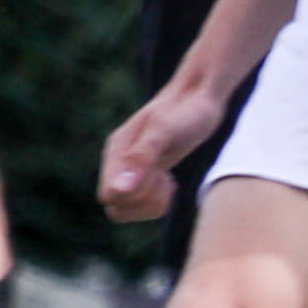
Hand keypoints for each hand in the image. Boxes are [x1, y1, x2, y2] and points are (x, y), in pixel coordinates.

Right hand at [96, 78, 227, 222]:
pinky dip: (158, 201)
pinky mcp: (145, 175)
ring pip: (127, 208)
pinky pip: (141, 204)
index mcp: (116, 151)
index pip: (108, 196)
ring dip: (151, 202)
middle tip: (165, 179)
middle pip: (116, 207)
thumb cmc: (185, 112)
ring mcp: (131, 170)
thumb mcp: (165, 131)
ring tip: (168, 181)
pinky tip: (170, 182)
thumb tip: (120, 189)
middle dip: (145, 201)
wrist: (199, 99)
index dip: (135, 196)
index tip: (158, 174)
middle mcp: (118, 162)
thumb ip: (140, 158)